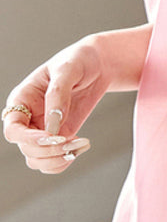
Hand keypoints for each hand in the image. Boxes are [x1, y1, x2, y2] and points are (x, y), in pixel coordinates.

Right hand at [2, 35, 108, 173]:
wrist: (98, 65)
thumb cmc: (78, 60)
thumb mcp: (67, 70)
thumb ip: (58, 94)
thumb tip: (53, 124)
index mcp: (22, 100)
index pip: (13, 130)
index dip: (29, 139)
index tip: (52, 137)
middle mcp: (28, 118)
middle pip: (26, 149)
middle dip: (49, 151)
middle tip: (72, 141)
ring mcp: (43, 130)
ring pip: (37, 160)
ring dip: (58, 160)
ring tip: (80, 144)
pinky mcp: (60, 136)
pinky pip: (54, 160)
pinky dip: (66, 160)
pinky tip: (82, 146)